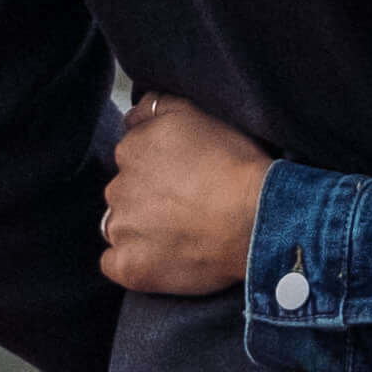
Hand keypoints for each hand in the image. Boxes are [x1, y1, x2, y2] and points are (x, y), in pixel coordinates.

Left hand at [98, 94, 277, 296]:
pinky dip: (133, 261)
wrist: (255, 218)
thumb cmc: (237, 165)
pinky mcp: (128, 266)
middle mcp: (118, 186)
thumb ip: (159, 105)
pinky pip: (116, 264)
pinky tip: (162, 259)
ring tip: (181, 234)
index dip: (159, 163)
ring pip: (120, 225)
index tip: (184, 174)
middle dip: (148, 196)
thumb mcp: (200, 113)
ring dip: (140, 228)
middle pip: (125, 190)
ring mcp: (121, 228)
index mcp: (133, 148)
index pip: (133, 153)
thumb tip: (135, 113)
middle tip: (188, 204)